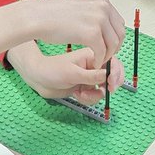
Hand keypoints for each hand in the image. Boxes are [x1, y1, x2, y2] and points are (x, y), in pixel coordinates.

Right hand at [0, 0, 124, 66]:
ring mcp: (99, 19)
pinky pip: (102, 52)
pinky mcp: (92, 33)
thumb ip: (92, 13)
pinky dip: (99, 60)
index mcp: (101, 0)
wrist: (37, 17)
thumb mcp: (78, 6)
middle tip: (104, 57)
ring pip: (112, 45)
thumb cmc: (52, 14)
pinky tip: (92, 63)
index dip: (114, 37)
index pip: (118, 23)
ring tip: (97, 61)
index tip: (107, 47)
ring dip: (106, 56)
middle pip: (119, 34)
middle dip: (113, 48)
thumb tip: (104, 26)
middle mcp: (103, 7)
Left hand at [9, 46, 123, 104]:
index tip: (112, 84)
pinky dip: (89, 98)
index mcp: (92, 56)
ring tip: (82, 94)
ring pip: (103, 88)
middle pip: (112, 75)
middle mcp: (93, 66)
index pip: (112, 62)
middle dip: (110, 85)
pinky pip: (94, 95)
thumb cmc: (52, 70)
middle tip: (107, 91)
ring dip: (95, 95)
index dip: (116, 73)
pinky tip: (77, 95)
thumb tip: (109, 75)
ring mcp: (89, 77)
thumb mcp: (73, 74)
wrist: (38, 79)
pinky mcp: (85, 87)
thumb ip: (92, 76)